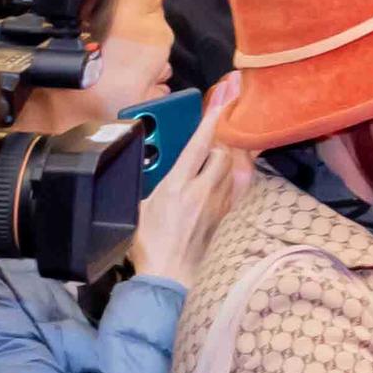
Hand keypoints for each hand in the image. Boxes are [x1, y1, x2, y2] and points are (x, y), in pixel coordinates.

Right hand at [122, 119, 257, 286]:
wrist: (168, 274)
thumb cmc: (148, 243)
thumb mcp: (139, 206)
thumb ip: (150, 183)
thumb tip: (152, 165)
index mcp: (176, 186)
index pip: (199, 144)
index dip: (211, 119)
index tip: (224, 98)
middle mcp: (201, 192)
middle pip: (223, 154)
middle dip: (218, 144)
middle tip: (205, 143)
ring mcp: (216, 205)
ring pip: (231, 170)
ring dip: (223, 161)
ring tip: (209, 161)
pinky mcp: (223, 216)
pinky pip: (233, 188)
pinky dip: (229, 178)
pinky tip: (219, 179)